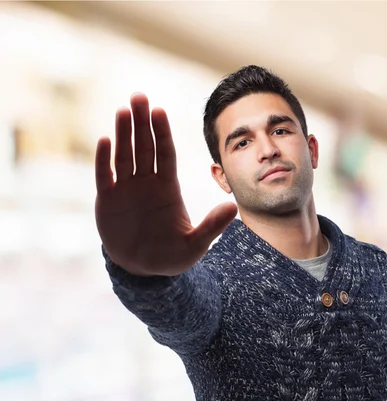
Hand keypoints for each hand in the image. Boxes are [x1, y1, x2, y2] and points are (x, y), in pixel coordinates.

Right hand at [95, 93, 236, 275]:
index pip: (166, 153)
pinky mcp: (108, 200)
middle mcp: (146, 182)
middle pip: (144, 146)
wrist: (143, 270)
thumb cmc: (171, 256)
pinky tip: (105, 140)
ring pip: (124, 155)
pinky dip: (104, 159)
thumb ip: (212, 226)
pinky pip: (105, 175)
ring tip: (123, 110)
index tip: (160, 111)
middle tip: (139, 97)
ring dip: (123, 133)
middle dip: (142, 122)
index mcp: (168, 187)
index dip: (162, 132)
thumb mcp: (195, 245)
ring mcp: (126, 189)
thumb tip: (234, 208)